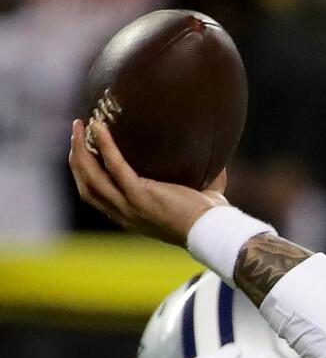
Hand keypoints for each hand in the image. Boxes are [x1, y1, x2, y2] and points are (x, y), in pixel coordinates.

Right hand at [68, 118, 227, 246]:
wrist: (215, 231)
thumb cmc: (211, 218)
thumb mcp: (196, 200)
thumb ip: (201, 183)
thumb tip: (217, 163)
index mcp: (133, 217)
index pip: (97, 197)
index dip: (85, 175)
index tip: (83, 154)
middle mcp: (126, 214)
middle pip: (86, 186)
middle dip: (76, 158)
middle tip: (77, 133)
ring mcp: (130, 205)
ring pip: (91, 176)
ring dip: (80, 149)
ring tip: (79, 126)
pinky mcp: (140, 195)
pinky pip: (114, 166)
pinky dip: (104, 146)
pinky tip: (98, 127)